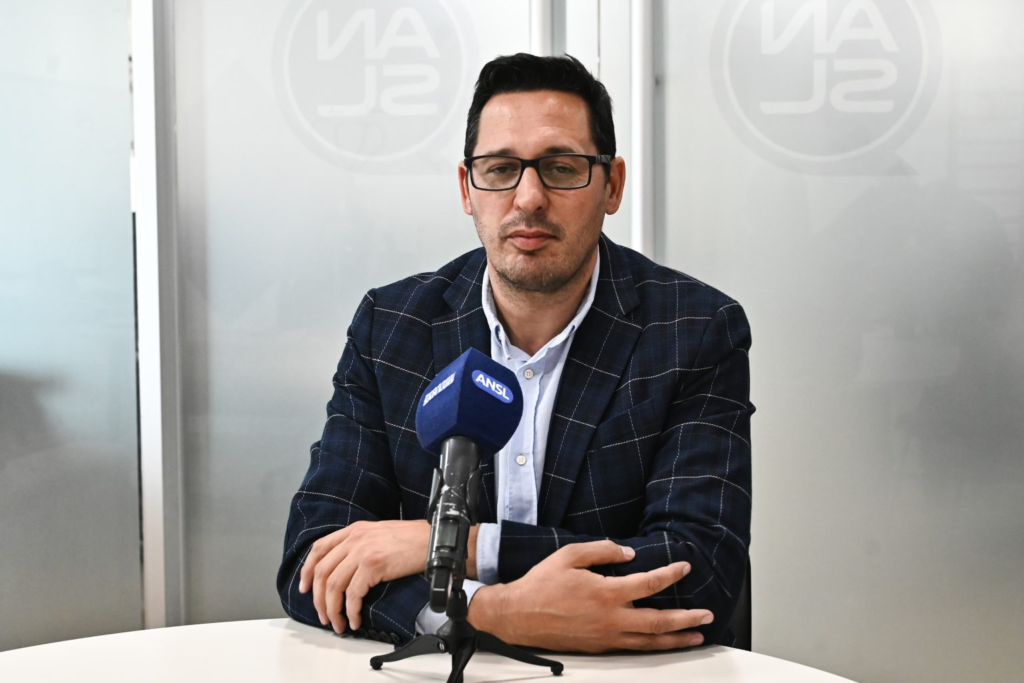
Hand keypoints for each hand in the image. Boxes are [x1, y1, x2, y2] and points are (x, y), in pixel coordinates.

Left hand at [298, 519, 429, 632]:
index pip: (319, 549)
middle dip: (318, 599)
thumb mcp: (379, 534)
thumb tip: (344, 570)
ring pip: (333, 586)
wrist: (434, 540)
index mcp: (354, 530)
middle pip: (322, 572)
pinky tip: (355, 619)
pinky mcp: (373, 565)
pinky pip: (353, 594)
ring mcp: (362, 551)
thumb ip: (360, 545)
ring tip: (338, 623)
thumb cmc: (412, 540)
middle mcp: (354, 538)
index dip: (307, 571)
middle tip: (323, 615)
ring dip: (332, 609)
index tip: (304, 589)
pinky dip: (350, 611)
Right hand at [467, 540, 712, 652]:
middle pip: (659, 622)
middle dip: (686, 618)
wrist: (518, 616)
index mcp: (605, 593)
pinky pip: (634, 648)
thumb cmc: (541, 585)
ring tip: (696, 636)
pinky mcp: (600, 647)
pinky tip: (663, 642)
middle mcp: (611, 618)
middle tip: (706, 616)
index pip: (649, 584)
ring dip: (677, 639)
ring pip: (650, 642)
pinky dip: (654, 646)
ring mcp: (607, 636)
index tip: (684, 568)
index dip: (670, 574)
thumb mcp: (569, 555)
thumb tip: (628, 553)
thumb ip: (601, 550)